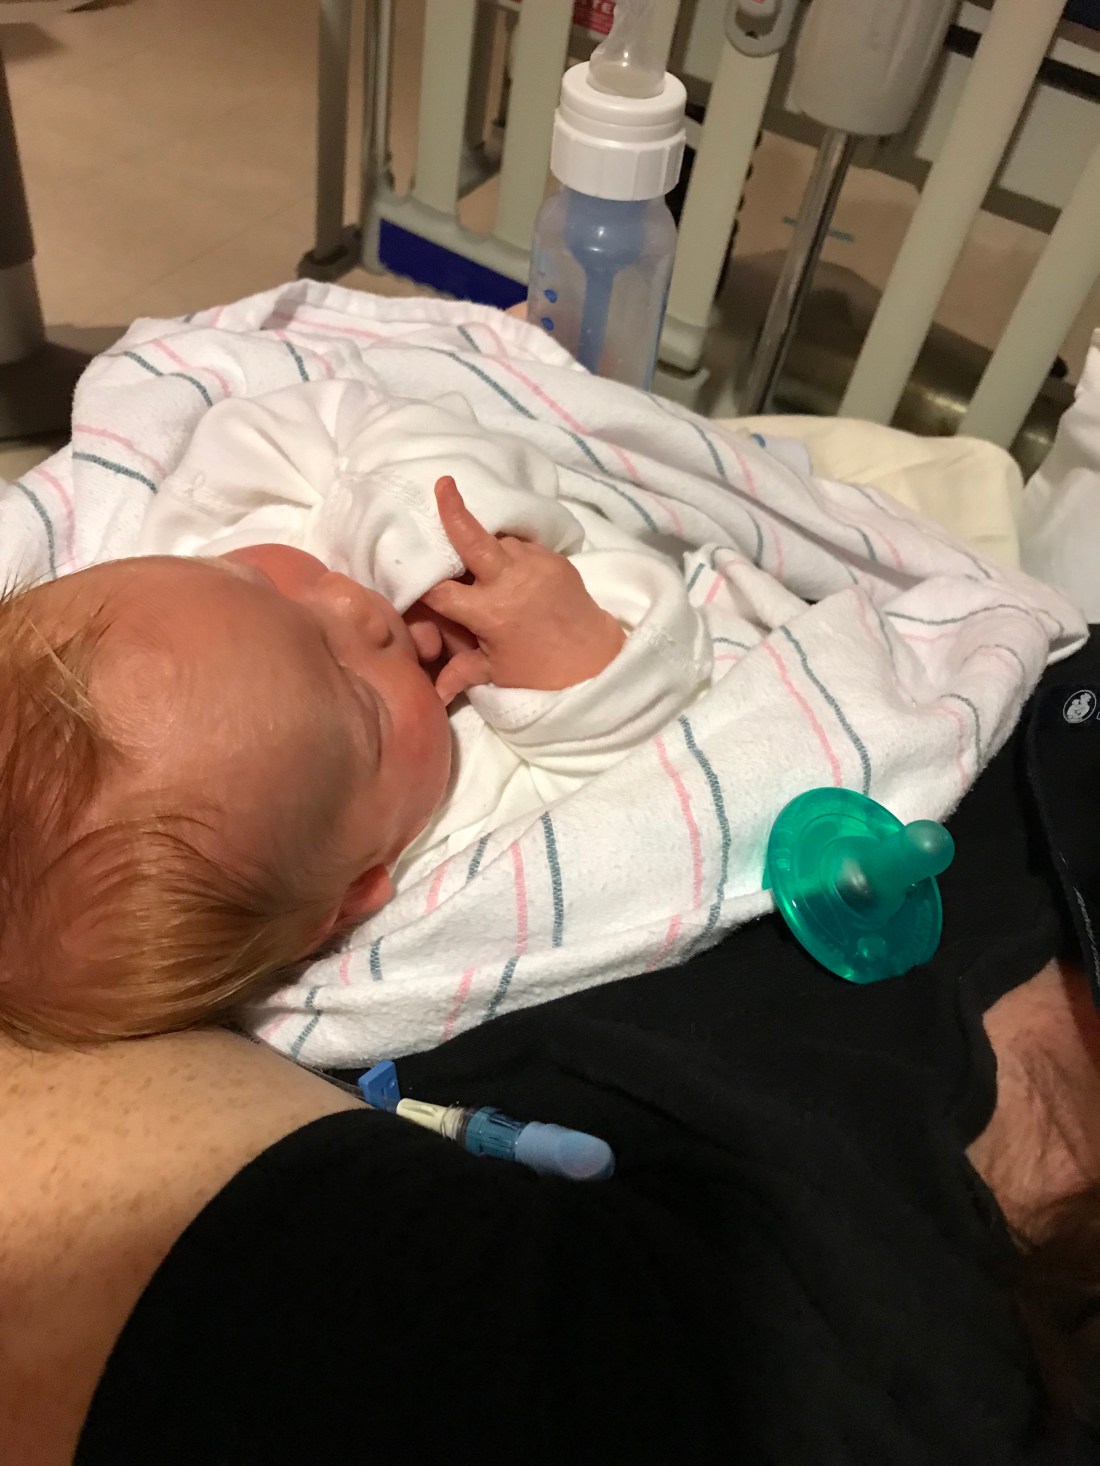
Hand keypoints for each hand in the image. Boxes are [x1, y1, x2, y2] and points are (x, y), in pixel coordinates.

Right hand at [421, 476, 624, 705]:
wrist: (595, 661)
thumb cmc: (541, 672)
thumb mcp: (496, 674)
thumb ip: (460, 672)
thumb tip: (433, 692)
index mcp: (490, 611)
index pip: (441, 589)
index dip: (421, 584)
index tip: (409, 574)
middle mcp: (510, 580)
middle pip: (473, 537)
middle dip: (455, 510)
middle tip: (444, 484)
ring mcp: (535, 564)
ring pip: (501, 540)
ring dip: (487, 544)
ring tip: (478, 555)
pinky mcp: (555, 559)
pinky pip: (525, 545)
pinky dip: (512, 552)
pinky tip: (508, 564)